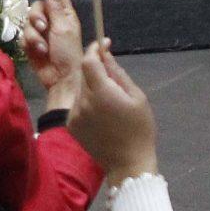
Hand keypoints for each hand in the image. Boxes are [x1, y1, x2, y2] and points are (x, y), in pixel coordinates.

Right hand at [22, 0, 83, 107]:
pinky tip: (37, 52)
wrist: (61, 78)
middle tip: (42, 27)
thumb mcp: (64, 28)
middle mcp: (52, 21)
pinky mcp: (31, 45)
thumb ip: (56, 9)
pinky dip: (29, 44)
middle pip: (36, 7)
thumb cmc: (68, 54)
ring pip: (27, 23)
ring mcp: (41, 33)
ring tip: (42, 47)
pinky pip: (23, 36)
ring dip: (34, 35)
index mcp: (64, 15)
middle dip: (36, 17)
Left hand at [69, 41, 157, 179]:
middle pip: (84, 74)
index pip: (88, 61)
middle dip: (96, 71)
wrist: (128, 164)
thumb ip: (118, 73)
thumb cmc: (139, 129)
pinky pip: (77, 105)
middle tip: (113, 79)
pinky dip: (86, 103)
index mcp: (101, 92)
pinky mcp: (70, 125)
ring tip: (110, 103)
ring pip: (80, 89)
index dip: (94, 51)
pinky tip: (101, 115)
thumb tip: (105, 53)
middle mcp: (83, 101)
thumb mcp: (136, 97)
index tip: (102, 46)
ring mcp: (74, 114)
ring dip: (92, 88)